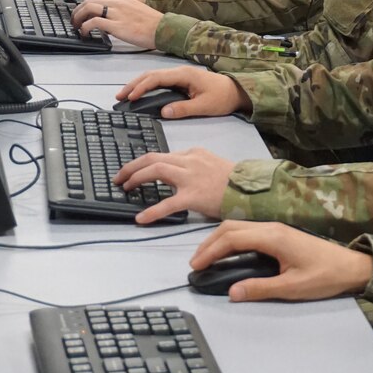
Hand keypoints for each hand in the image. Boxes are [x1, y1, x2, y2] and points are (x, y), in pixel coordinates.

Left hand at [70, 0, 163, 48]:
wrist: (164, 29)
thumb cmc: (152, 23)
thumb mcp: (135, 10)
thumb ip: (120, 10)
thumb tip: (108, 18)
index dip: (84, 5)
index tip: (80, 13)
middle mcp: (117, 2)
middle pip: (88, 1)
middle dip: (77, 11)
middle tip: (74, 20)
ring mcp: (116, 13)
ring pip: (87, 8)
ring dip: (78, 18)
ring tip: (77, 27)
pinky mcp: (116, 25)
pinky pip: (94, 22)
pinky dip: (85, 28)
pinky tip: (85, 33)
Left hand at [114, 148, 234, 223]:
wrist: (252, 189)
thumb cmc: (235, 182)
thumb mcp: (213, 165)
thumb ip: (194, 167)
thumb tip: (177, 176)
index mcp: (194, 154)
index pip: (163, 155)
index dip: (144, 163)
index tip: (134, 170)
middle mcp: (190, 161)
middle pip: (153, 158)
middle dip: (132, 166)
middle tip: (120, 177)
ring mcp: (191, 177)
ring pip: (156, 170)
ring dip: (136, 178)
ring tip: (125, 188)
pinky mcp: (193, 195)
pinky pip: (167, 203)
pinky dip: (152, 211)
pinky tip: (141, 219)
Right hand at [116, 66, 250, 117]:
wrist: (237, 91)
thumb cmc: (223, 97)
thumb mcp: (205, 106)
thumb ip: (184, 109)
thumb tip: (164, 112)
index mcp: (184, 75)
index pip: (157, 78)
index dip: (141, 87)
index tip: (130, 97)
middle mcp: (180, 71)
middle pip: (151, 74)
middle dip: (134, 84)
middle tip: (119, 96)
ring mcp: (180, 75)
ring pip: (154, 76)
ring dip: (138, 84)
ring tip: (125, 95)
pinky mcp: (181, 80)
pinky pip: (160, 81)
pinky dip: (147, 86)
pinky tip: (140, 93)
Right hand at [190, 221, 372, 301]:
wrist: (351, 266)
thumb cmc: (325, 276)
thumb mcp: (292, 287)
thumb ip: (260, 289)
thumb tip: (232, 292)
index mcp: (274, 237)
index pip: (232, 237)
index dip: (210, 250)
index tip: (196, 266)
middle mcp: (273, 228)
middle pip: (232, 227)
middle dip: (209, 243)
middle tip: (195, 263)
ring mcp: (277, 229)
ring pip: (239, 227)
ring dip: (219, 240)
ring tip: (206, 258)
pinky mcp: (281, 234)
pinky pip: (249, 231)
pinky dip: (232, 239)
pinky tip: (227, 253)